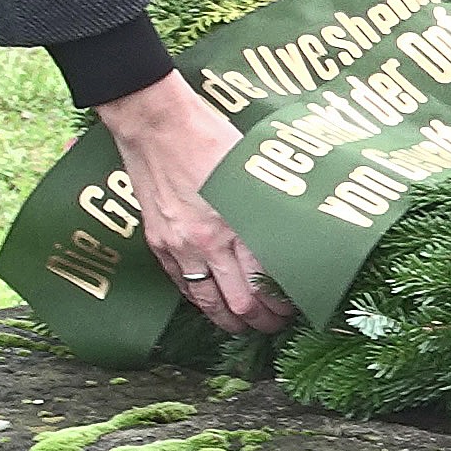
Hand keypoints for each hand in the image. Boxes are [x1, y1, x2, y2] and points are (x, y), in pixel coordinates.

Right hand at [97, 73, 287, 334]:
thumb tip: (289, 242)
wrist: (157, 125)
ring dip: (228, 320)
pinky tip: (212, 303)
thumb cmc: (212, 139)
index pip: (264, 285)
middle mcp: (206, 243)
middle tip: (273, 324)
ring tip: (243, 325)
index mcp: (236, 225)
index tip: (292, 308)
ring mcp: (178, 246)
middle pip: (238, 303)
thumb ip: (267, 212)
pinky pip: (180, 284)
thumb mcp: (253, 174)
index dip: (280, 305)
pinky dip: (199, 300)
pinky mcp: (157, 242)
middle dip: (259, 321)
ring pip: (206, 302)